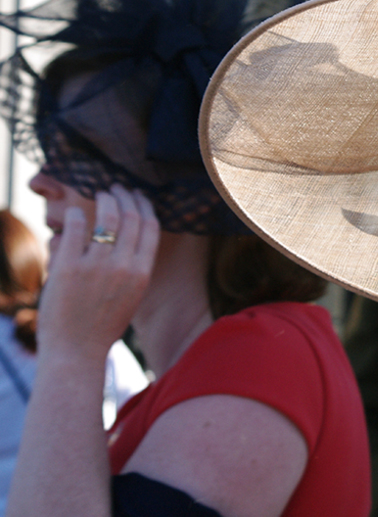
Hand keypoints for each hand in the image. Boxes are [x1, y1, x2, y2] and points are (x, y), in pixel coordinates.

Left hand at [37, 185, 160, 361]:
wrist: (77, 350)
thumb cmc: (103, 325)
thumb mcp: (130, 295)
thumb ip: (131, 267)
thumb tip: (124, 239)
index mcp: (141, 272)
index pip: (150, 227)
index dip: (144, 205)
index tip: (138, 195)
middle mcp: (123, 265)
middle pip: (131, 217)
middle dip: (126, 196)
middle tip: (118, 187)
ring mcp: (96, 265)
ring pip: (106, 217)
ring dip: (104, 199)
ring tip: (100, 193)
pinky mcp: (68, 267)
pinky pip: (75, 229)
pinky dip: (74, 215)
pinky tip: (71, 212)